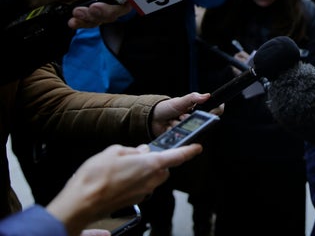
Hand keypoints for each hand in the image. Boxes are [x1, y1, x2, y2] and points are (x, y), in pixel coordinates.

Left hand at [24, 0, 129, 17]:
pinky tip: (72, 22)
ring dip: (92, 18)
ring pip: (107, 18)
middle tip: (91, 8)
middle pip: (121, 8)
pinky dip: (84, 24)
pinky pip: (95, 25)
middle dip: (107, 11)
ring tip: (75, 12)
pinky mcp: (94, 17)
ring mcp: (102, 6)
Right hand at [47, 143, 201, 235]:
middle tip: (141, 155)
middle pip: (164, 169)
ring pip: (153, 178)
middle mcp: (150, 180)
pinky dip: (136, 180)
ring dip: (146, 171)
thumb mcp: (113, 151)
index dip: (189, 151)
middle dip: (158, 161)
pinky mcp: (134, 201)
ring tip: (125, 166)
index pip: (177, 156)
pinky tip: (119, 178)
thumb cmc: (95, 177)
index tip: (197, 147)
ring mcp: (142, 192)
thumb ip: (131, 150)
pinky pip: (141, 187)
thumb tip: (139, 152)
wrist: (82, 203)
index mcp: (150, 165)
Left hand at [149, 92, 220, 136]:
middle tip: (180, 115)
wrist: (153, 118)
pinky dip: (174, 131)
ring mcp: (189, 130)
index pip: (214, 111)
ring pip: (190, 130)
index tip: (208, 111)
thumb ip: (193, 98)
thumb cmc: (167, 108)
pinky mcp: (183, 138)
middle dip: (188, 119)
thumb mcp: (180, 101)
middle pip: (201, 123)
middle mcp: (196, 121)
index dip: (214, 112)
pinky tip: (169, 127)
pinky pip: (182, 137)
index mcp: (199, 110)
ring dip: (179, 125)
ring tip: (172, 120)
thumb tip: (207, 95)